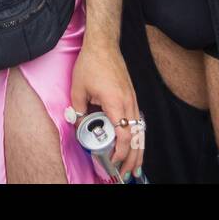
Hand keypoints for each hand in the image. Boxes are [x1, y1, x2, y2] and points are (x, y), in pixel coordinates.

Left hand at [69, 41, 143, 181]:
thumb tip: (79, 127)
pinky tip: (135, 146)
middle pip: (136, 138)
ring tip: (135, 168)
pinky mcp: (132, 96)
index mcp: (116, 102)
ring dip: (138, 151)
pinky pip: (138, 122)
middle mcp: (129, 102)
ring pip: (140, 131)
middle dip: (132, 159)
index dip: (119, 152)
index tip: (111, 162)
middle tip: (125, 174)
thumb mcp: (78, 89)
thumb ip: (79, 111)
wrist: (103, 45)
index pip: (123, 135)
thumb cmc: (91, 64)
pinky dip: (138, 138)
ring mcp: (133, 99)